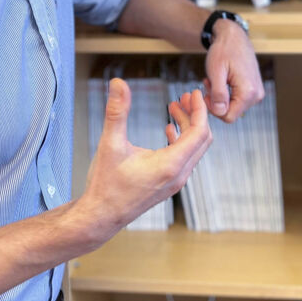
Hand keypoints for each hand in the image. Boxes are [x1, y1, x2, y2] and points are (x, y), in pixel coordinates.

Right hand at [82, 77, 211, 237]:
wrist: (100, 217)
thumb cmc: (105, 185)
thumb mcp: (110, 143)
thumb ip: (116, 111)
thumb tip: (118, 84)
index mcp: (170, 165)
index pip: (199, 132)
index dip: (200, 109)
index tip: (193, 92)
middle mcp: (178, 175)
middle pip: (201, 139)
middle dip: (196, 115)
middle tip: (184, 96)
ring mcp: (175, 182)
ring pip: (193, 149)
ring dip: (188, 127)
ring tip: (174, 108)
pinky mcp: (168, 184)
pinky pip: (185, 158)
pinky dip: (181, 140)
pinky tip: (169, 130)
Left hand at [203, 19, 263, 121]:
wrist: (233, 36)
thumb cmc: (224, 50)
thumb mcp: (216, 72)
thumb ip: (218, 94)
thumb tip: (219, 112)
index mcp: (248, 92)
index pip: (228, 117)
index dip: (213, 109)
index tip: (206, 93)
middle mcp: (256, 95)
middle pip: (231, 112)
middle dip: (216, 101)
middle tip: (208, 84)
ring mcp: (257, 93)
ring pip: (233, 106)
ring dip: (220, 96)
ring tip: (214, 80)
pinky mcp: (254, 89)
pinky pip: (237, 99)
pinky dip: (226, 93)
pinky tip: (221, 80)